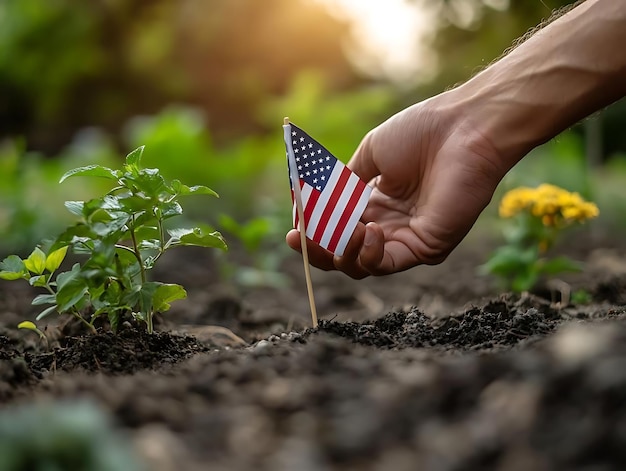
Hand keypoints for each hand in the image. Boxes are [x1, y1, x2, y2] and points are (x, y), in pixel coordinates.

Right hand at [286, 92, 509, 277]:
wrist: (463, 127)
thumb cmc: (421, 132)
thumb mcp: (370, 153)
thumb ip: (343, 182)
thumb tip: (315, 200)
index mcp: (375, 202)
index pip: (335, 225)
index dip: (311, 223)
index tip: (294, 213)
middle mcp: (388, 224)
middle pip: (342, 251)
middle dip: (315, 247)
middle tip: (297, 236)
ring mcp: (406, 239)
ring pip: (360, 264)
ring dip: (339, 251)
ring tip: (339, 228)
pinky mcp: (426, 248)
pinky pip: (387, 264)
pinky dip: (369, 252)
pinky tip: (369, 229)